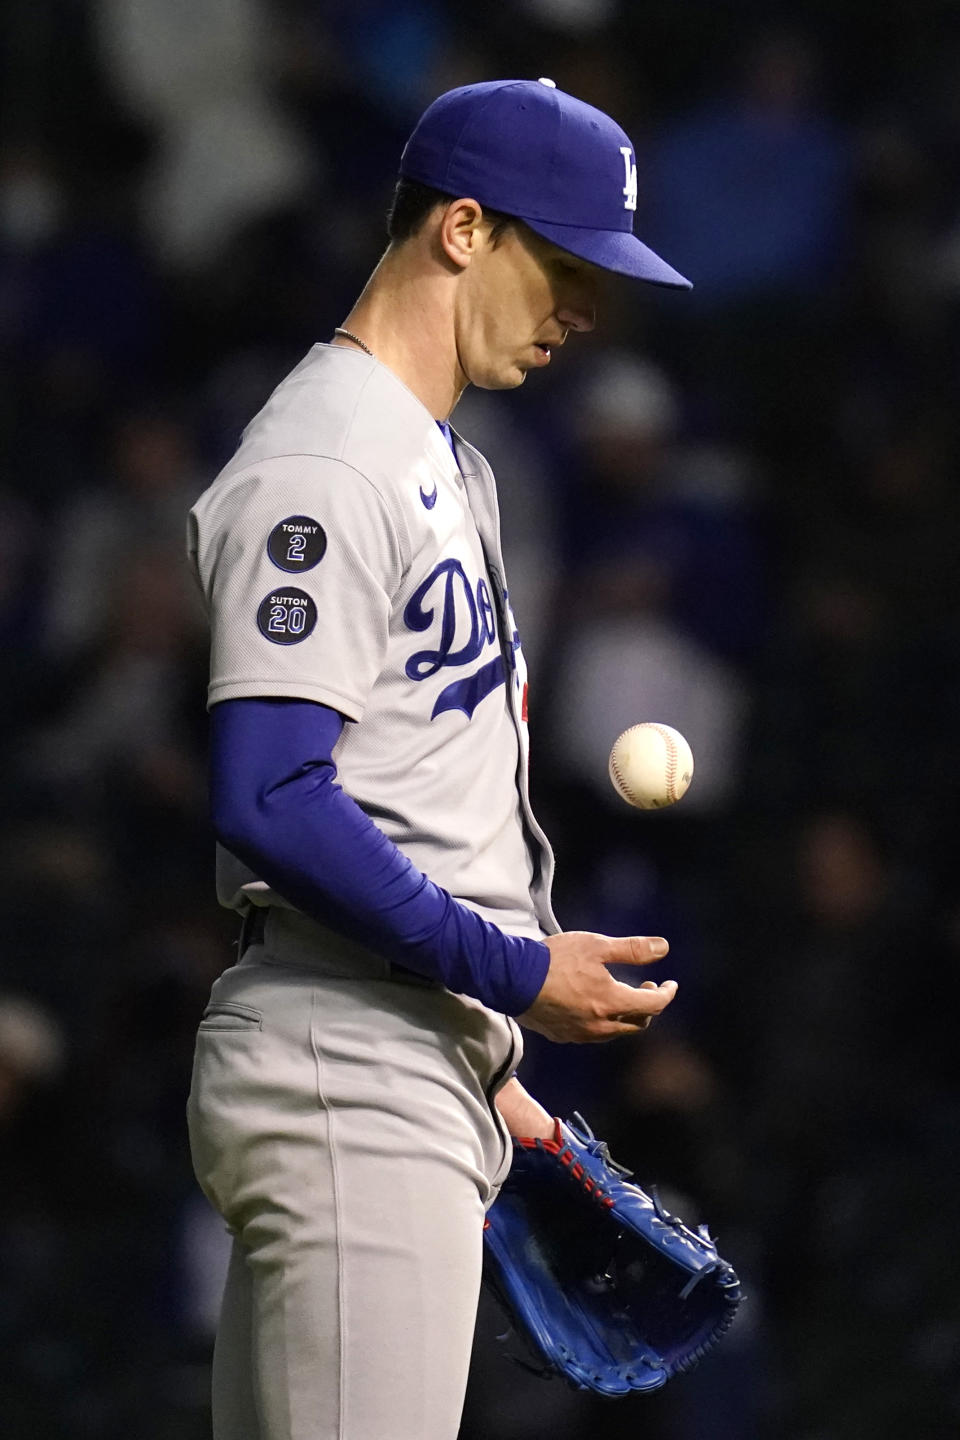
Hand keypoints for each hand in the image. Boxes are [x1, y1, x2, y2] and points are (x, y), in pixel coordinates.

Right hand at [519, 931, 676, 1043]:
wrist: (512, 978)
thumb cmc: (554, 959)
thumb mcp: (597, 946)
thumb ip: (632, 949)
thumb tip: (663, 949)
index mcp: (612, 1003)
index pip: (653, 1005)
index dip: (666, 994)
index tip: (670, 984)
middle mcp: (600, 1026)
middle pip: (638, 1023)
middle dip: (648, 1006)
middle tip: (645, 986)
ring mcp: (581, 1034)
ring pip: (616, 1032)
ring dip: (627, 1016)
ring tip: (621, 995)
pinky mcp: (564, 1035)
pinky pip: (594, 1034)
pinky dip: (604, 1022)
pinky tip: (595, 1006)